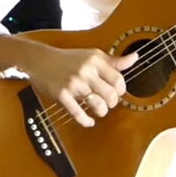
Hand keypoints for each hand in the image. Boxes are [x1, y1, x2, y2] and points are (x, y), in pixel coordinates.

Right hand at [20, 46, 137, 127]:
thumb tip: (135, 58)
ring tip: (100, 110)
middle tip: (109, 103)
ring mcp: (73, 84)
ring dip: (102, 111)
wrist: (40, 60)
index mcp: (96, 61)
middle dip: (113, 103)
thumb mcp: (93, 55)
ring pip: (97, 104)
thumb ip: (114, 60)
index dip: (121, 90)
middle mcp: (86, 71)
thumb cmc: (70, 58)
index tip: (117, 92)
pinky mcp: (61, 95)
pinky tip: (89, 121)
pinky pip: (78, 113)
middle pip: (110, 94)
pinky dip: (86, 120)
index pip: (118, 79)